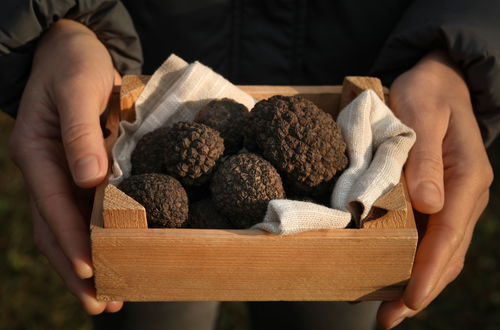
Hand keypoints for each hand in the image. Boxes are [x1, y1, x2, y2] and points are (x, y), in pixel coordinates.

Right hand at [8, 19, 122, 313]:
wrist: (72, 48)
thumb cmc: (73, 64)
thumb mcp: (77, 89)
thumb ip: (79, 133)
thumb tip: (89, 179)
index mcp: (37, 155)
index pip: (54, 208)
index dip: (73, 242)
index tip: (93, 270)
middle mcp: (46, 171)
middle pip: (56, 230)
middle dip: (76, 269)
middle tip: (100, 304)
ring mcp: (61, 174)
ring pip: (68, 228)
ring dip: (86, 263)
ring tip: (108, 296)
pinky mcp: (79, 170)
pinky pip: (83, 213)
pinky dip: (95, 239)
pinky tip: (114, 255)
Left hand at [376, 50, 493, 327]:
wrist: (440, 79)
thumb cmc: (428, 92)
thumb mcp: (422, 114)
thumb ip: (425, 158)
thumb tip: (430, 205)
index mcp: (467, 178)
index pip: (448, 234)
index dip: (428, 268)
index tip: (410, 298)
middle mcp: (466, 194)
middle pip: (448, 252)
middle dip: (422, 288)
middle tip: (390, 318)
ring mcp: (455, 197)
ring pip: (443, 250)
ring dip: (420, 281)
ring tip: (392, 309)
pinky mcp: (442, 195)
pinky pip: (435, 236)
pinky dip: (419, 260)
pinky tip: (398, 273)